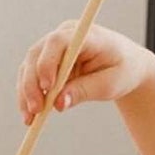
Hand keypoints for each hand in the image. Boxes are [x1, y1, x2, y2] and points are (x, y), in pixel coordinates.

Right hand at [17, 20, 152, 121]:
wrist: (127, 65)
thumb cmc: (123, 71)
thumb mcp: (110, 84)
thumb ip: (85, 91)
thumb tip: (58, 104)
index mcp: (85, 34)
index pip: (58, 41)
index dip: (48, 62)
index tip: (47, 87)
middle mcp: (64, 36)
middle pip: (37, 54)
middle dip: (32, 84)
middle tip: (35, 110)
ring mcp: (53, 47)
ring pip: (29, 66)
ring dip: (26, 92)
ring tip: (29, 119)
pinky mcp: (48, 61)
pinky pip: (32, 77)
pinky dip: (28, 95)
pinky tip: (29, 116)